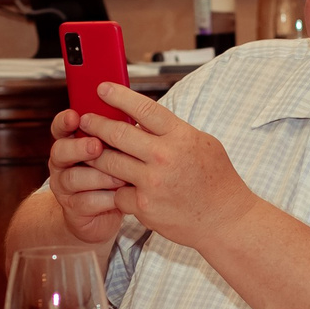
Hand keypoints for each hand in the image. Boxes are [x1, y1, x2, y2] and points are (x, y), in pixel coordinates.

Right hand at [42, 107, 129, 245]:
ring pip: (74, 178)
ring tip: (120, 177)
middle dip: (79, 147)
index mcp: (70, 142)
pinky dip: (106, 199)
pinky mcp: (73, 210)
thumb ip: (117, 135)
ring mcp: (64, 187)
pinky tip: (121, 197)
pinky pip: (86, 202)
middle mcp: (62, 163)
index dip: (64, 121)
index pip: (60, 127)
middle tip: (97, 146)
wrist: (102, 216)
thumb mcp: (114, 152)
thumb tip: (135, 114)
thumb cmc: (113, 174)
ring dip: (99, 176)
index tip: (75, 116)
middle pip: (60, 151)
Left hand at [80, 83, 258, 248]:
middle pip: (118, 133)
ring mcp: (152, 182)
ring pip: (109, 162)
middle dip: (95, 124)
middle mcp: (164, 156)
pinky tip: (116, 187)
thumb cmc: (216, 181)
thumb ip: (173, 132)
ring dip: (95, 154)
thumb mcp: (203, 145)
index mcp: (180, 136)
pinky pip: (117, 192)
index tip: (102, 89)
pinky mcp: (144, 205)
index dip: (119, 96)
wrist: (225, 220)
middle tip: (84, 120)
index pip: (144, 108)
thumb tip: (144, 119)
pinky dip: (116, 189)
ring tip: (88, 149)